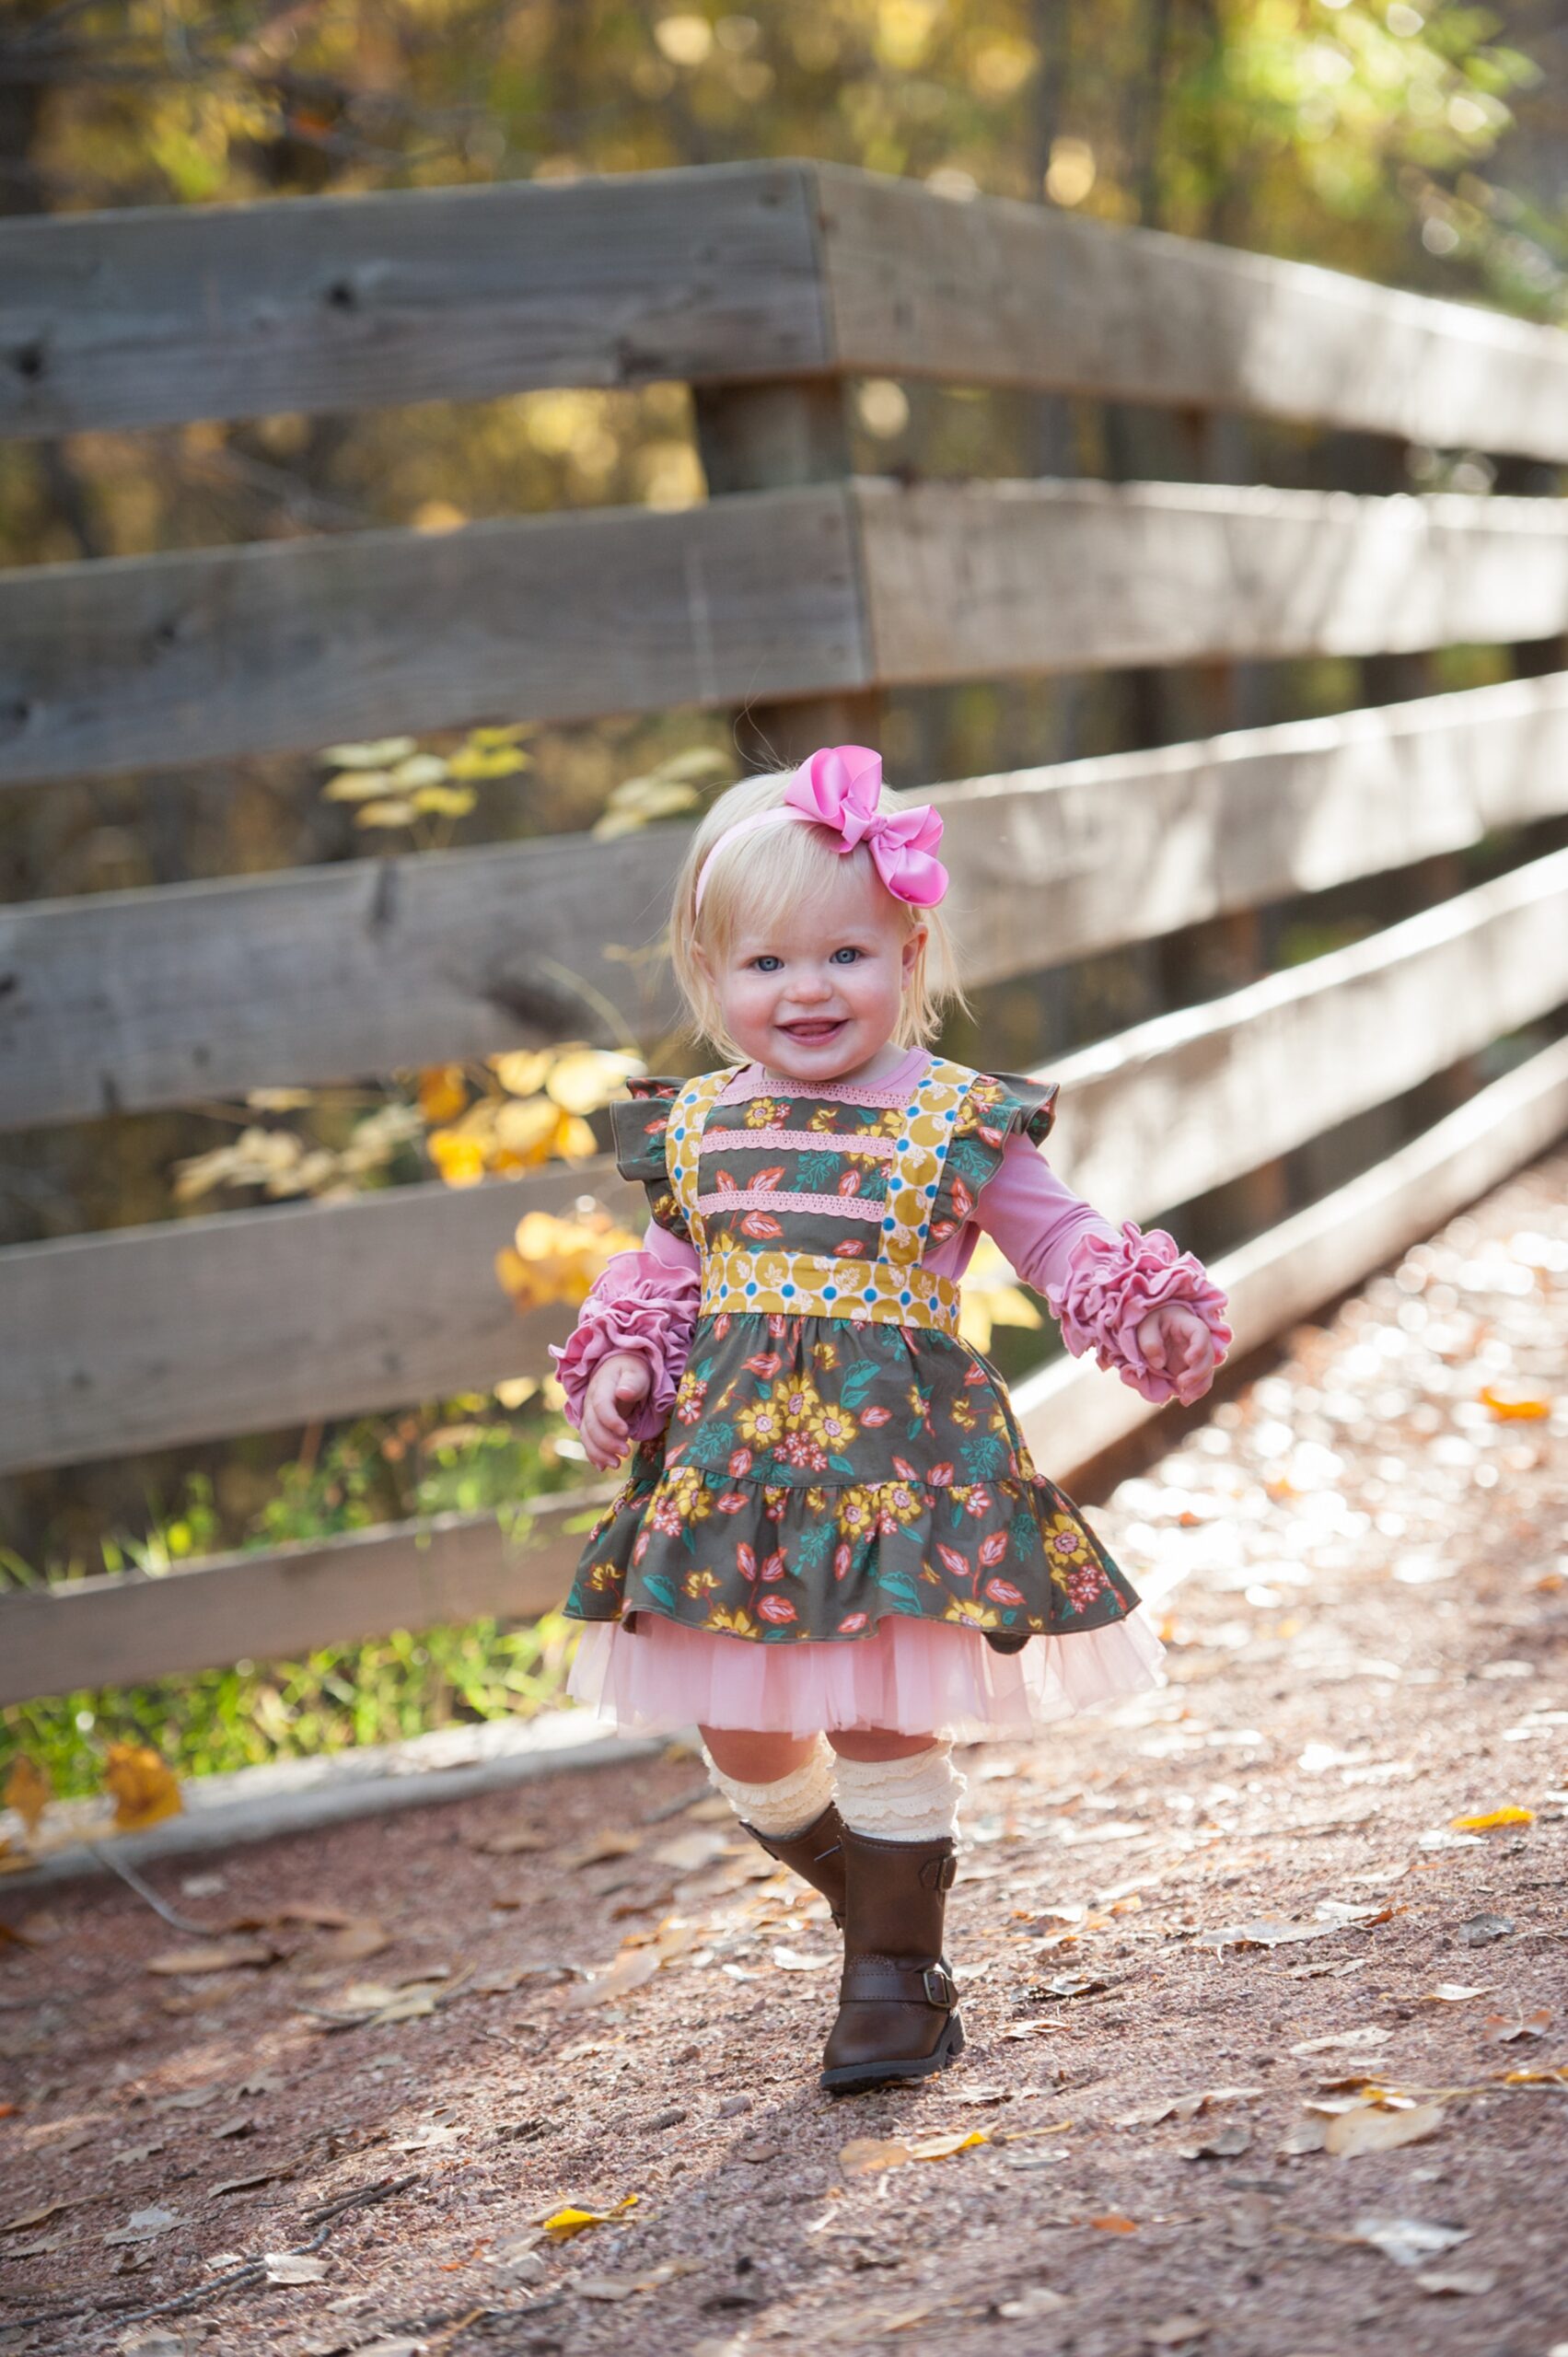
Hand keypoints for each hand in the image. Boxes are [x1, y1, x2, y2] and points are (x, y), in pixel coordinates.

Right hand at [579, 1351, 652, 1470]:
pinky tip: (603, 1467)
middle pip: (591, 1424)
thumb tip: (623, 1393)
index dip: (610, 1420)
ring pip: (587, 1436)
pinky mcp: (591, 1424)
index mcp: (602, 1386)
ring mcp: (588, 1414)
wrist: (619, 1370)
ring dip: (599, 1453)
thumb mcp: (636, 1373)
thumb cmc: (632, 1371)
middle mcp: (590, 1401)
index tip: (625, 1431)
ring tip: (617, 1464)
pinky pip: (588, 1441)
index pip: (600, 1405)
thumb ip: (632, 1382)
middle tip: (626, 1453)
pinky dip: (594, 1455)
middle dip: (607, 1442)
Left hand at [1135, 1305, 1216, 1405]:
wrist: (1155, 1329)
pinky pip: (1199, 1382)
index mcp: (1189, 1326)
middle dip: (1198, 1373)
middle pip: (1208, 1357)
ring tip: (1185, 1400)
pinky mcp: (1192, 1370)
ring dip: (1199, 1388)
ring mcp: (1197, 1358)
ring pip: (1207, 1373)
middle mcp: (1199, 1343)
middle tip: (1181, 1383)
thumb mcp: (1145, 1327)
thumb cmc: (1152, 1323)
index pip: (1201, 1333)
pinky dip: (1194, 1392)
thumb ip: (1150, 1342)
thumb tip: (1159, 1363)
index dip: (1199, 1347)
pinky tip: (1185, 1400)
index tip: (1189, 1359)